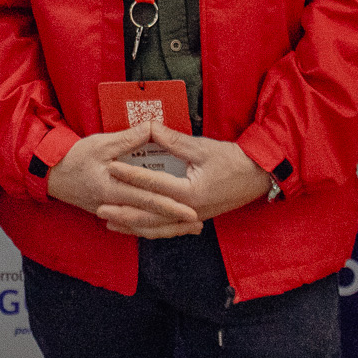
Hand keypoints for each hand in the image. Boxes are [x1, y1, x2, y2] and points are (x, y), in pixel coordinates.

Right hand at [46, 124, 200, 237]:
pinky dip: (150, 226)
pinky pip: (133, 224)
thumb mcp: (101, 143)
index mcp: (113, 188)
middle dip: (175, 222)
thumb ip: (129, 138)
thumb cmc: (75, 157)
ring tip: (187, 228)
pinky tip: (163, 226)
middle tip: (198, 223)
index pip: (147, 199)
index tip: (191, 209)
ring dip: (166, 227)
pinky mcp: (108, 212)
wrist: (50, 173)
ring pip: (142, 225)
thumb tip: (151, 127)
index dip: (171, 205)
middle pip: (149, 218)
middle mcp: (113, 205)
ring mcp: (110, 211)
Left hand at [110, 122, 273, 223]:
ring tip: (110, 224)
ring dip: (132, 226)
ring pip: (156, 228)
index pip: (152, 184)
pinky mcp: (195, 219)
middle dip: (123, 212)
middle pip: (149, 215)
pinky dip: (149, 231)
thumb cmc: (232, 160)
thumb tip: (149, 126)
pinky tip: (135, 229)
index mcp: (190, 192)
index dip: (129, 174)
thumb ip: (173, 140)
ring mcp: (192, 218)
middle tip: (100, 208)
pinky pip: (167, 230)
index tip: (110, 167)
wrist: (258, 176)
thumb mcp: (202, 147)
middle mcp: (189, 211)